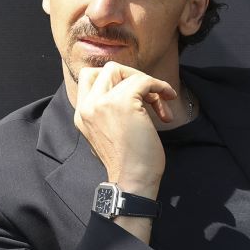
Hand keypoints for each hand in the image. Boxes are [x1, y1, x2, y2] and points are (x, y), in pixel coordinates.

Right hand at [74, 62, 176, 195]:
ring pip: (124, 71)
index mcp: (82, 113)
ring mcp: (102, 103)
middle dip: (131, 77)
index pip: (90, 77)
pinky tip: (168, 98)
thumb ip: (109, 111)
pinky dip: (159, 86)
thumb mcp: (109, 133)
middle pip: (106, 69)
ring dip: (147, 83)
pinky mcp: (122, 104)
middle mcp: (87, 106)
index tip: (134, 95)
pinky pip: (143, 80)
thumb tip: (133, 89)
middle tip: (147, 95)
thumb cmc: (129, 162)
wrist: (133, 180)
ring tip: (160, 104)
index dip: (115, 79)